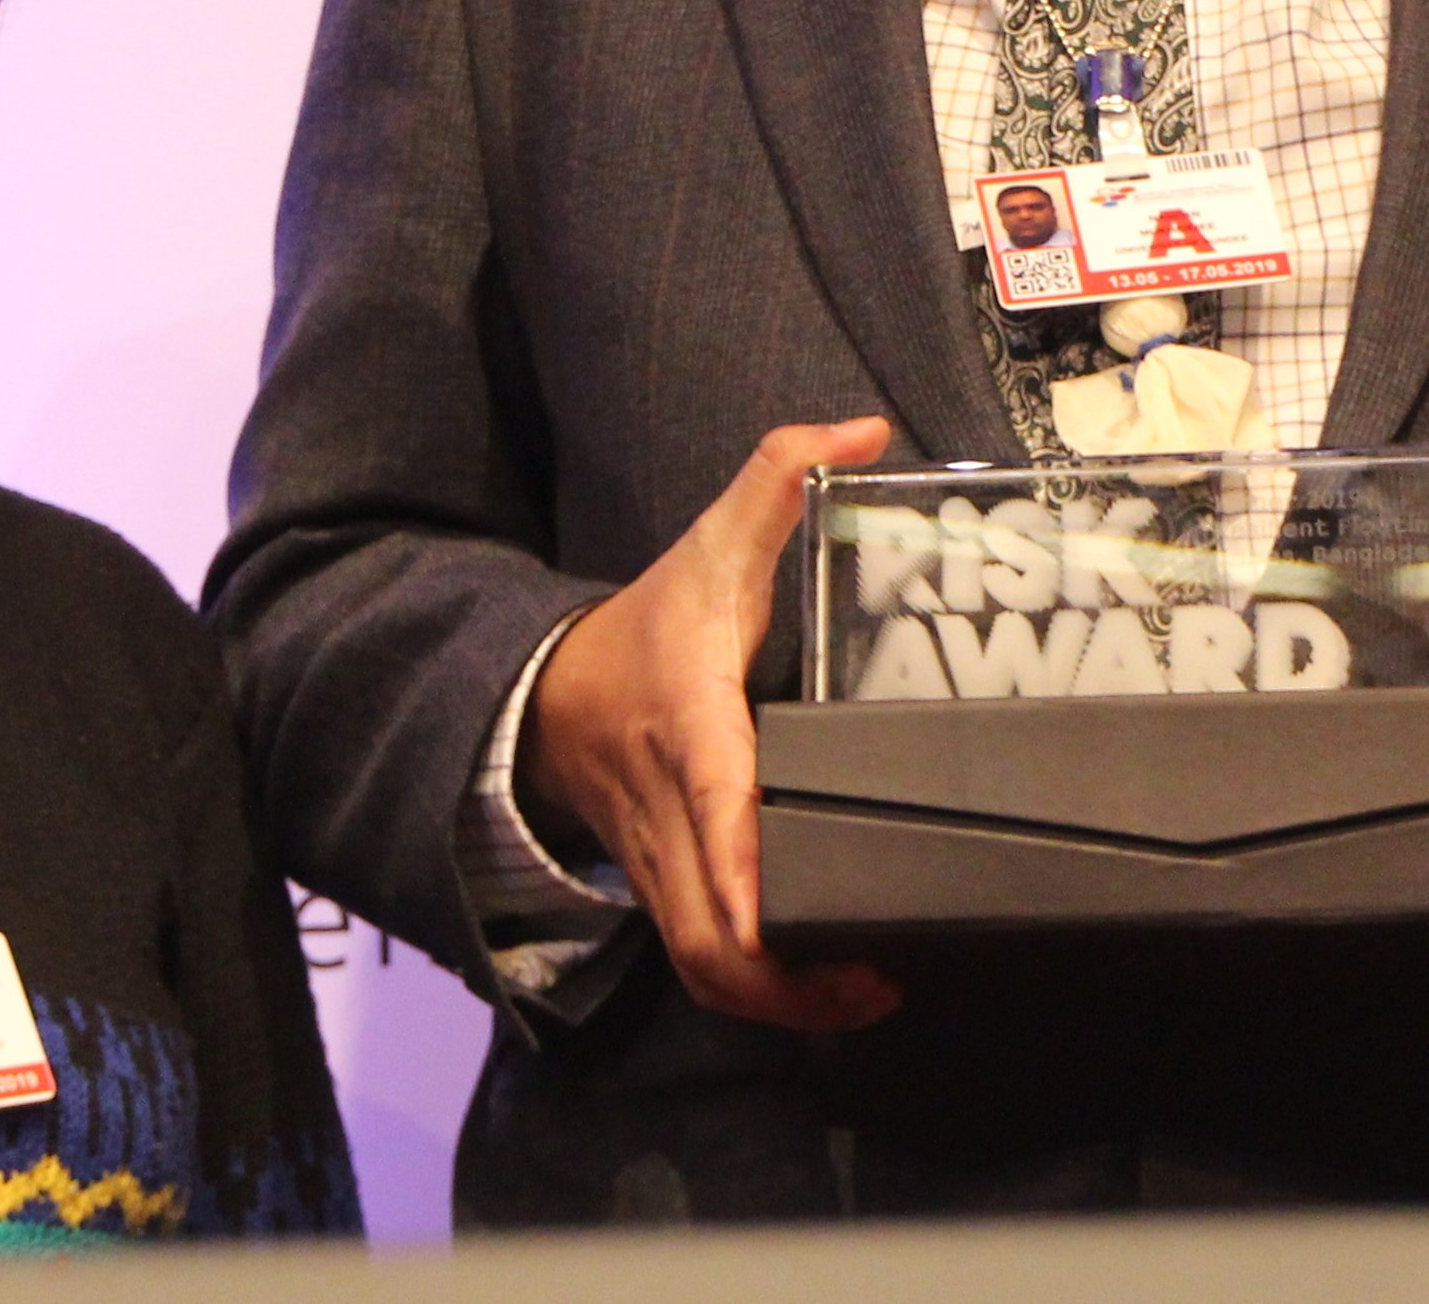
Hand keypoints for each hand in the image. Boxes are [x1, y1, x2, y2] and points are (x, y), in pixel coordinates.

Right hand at [524, 416, 901, 1031]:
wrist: (549, 692)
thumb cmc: (652, 624)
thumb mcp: (712, 543)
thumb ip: (781, 476)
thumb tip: (863, 428)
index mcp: (693, 732)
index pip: (720, 818)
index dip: (761, 882)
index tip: (825, 917)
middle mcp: (673, 815)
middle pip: (712, 938)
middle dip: (789, 984)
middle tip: (879, 980)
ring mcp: (663, 865)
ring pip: (705, 967)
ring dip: (780, 1001)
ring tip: (865, 994)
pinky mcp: (668, 890)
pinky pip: (704, 959)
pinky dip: (760, 988)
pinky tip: (828, 982)